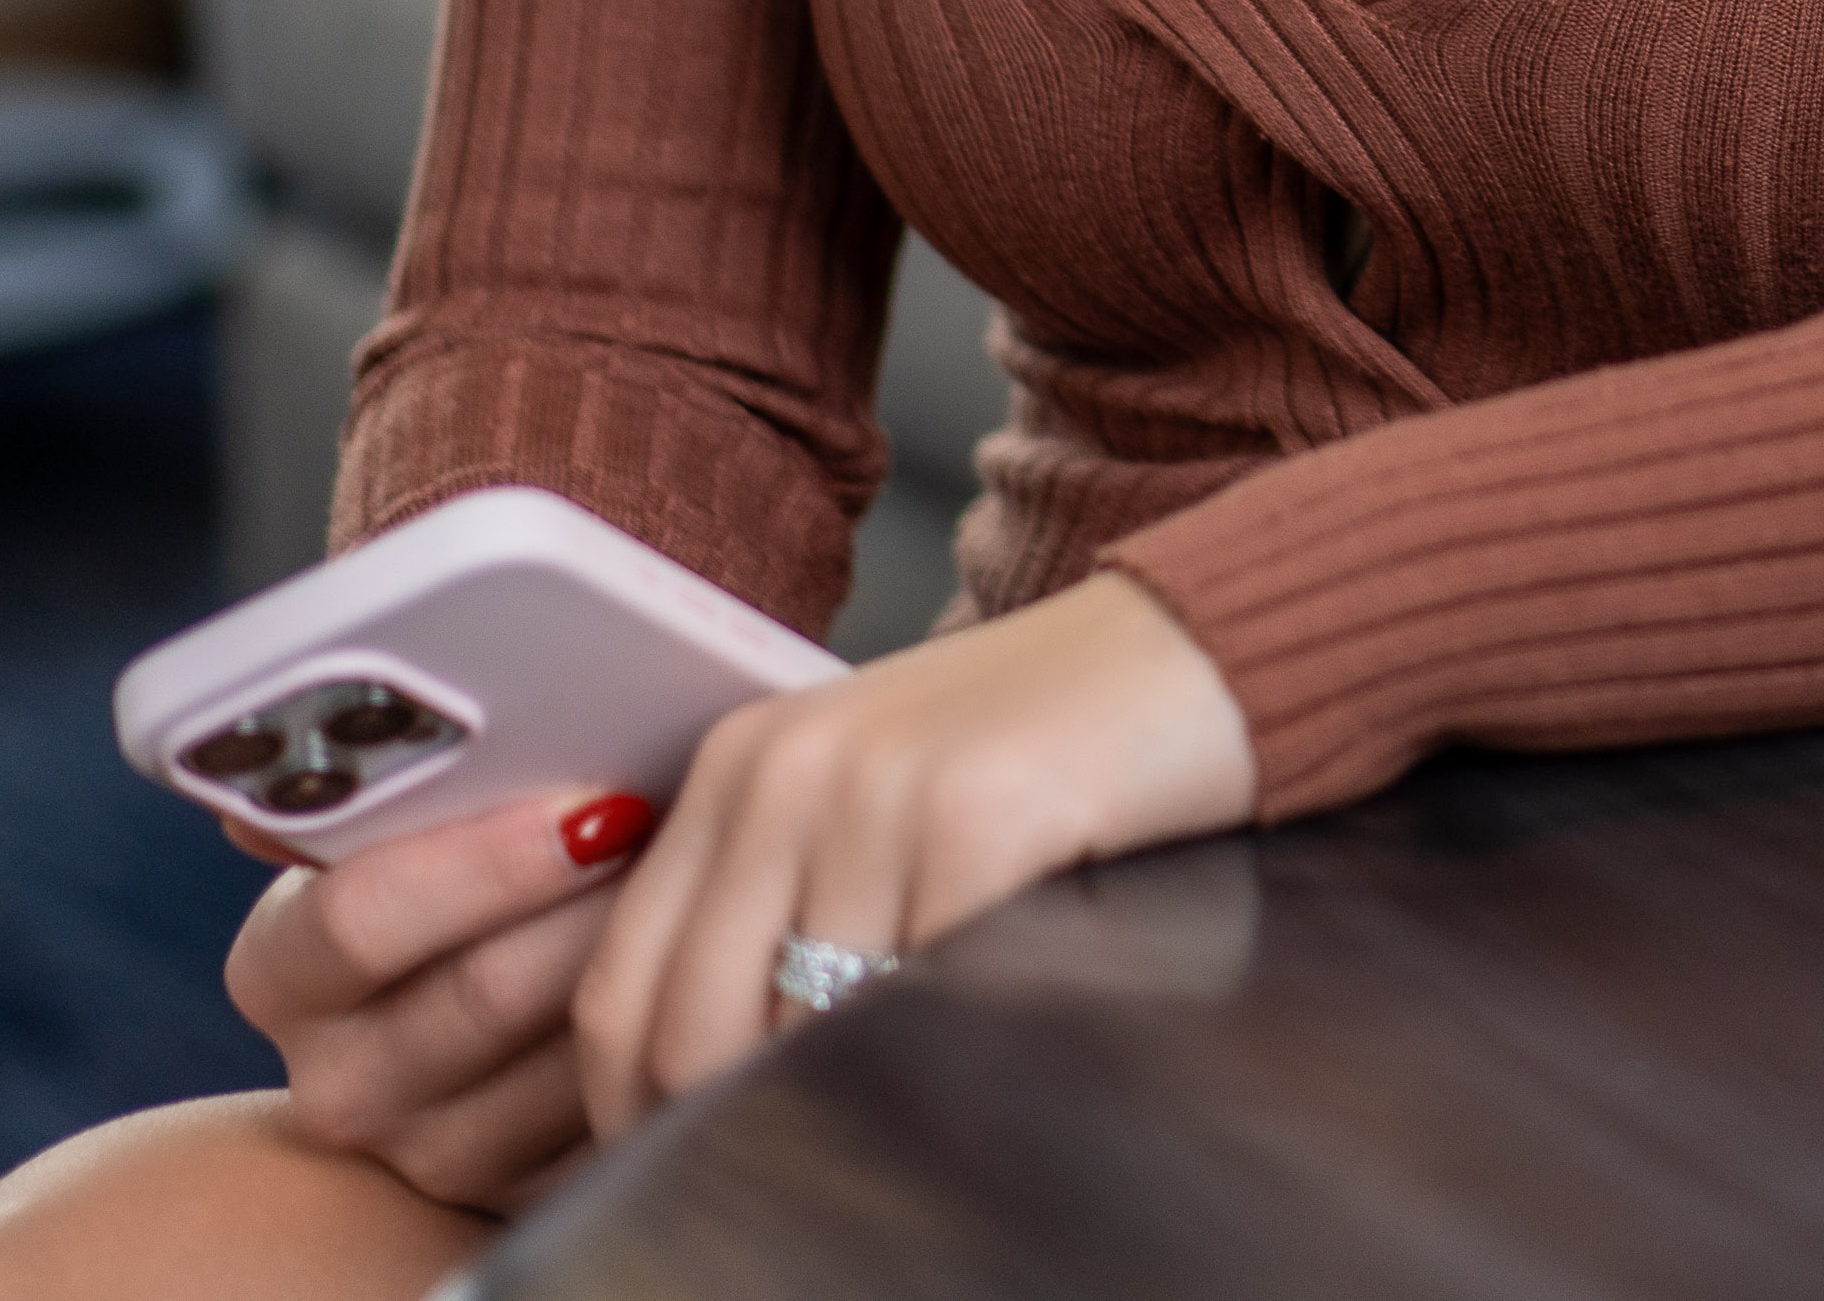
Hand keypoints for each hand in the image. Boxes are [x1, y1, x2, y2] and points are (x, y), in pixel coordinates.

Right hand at [222, 779, 666, 1214]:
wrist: (491, 976)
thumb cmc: (471, 857)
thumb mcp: (412, 813)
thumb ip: (374, 779)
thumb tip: (295, 748)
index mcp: (282, 969)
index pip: (362, 917)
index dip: (491, 857)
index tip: (598, 803)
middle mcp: (338, 1081)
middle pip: (488, 990)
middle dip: (603, 900)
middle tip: (693, 829)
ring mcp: (428, 1154)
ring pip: (570, 1056)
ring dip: (652, 961)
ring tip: (716, 877)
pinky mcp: (520, 1194)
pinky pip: (615, 1111)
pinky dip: (668, 1029)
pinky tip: (706, 959)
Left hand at [570, 570, 1258, 1136]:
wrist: (1202, 641)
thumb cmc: (1047, 740)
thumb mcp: (876, 793)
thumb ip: (784, 896)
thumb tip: (705, 1081)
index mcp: (741, 762)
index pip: (621, 985)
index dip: (633, 1108)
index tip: (678, 1163)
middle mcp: (788, 769)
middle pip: (690, 1027)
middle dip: (723, 1126)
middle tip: (781, 1181)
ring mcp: (880, 793)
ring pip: (803, 1033)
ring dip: (842, 1103)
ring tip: (891, 1119)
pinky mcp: (980, 821)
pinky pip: (923, 1006)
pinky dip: (944, 1064)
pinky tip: (979, 1067)